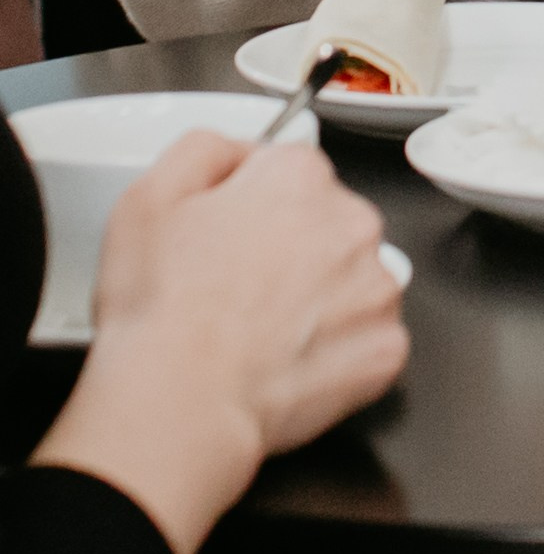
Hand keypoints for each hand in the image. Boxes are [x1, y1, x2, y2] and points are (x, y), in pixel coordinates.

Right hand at [34, 130, 408, 553]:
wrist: (181, 403)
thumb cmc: (162, 309)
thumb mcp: (149, 197)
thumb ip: (203, 150)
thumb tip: (237, 151)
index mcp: (299, 178)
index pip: (289, 170)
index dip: (250, 205)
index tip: (226, 237)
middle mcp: (352, 221)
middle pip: (327, 222)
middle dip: (291, 249)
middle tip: (238, 291)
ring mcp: (376, 287)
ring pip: (353, 280)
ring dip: (321, 298)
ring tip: (264, 332)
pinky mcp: (385, 349)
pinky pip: (369, 340)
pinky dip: (338, 353)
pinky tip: (291, 364)